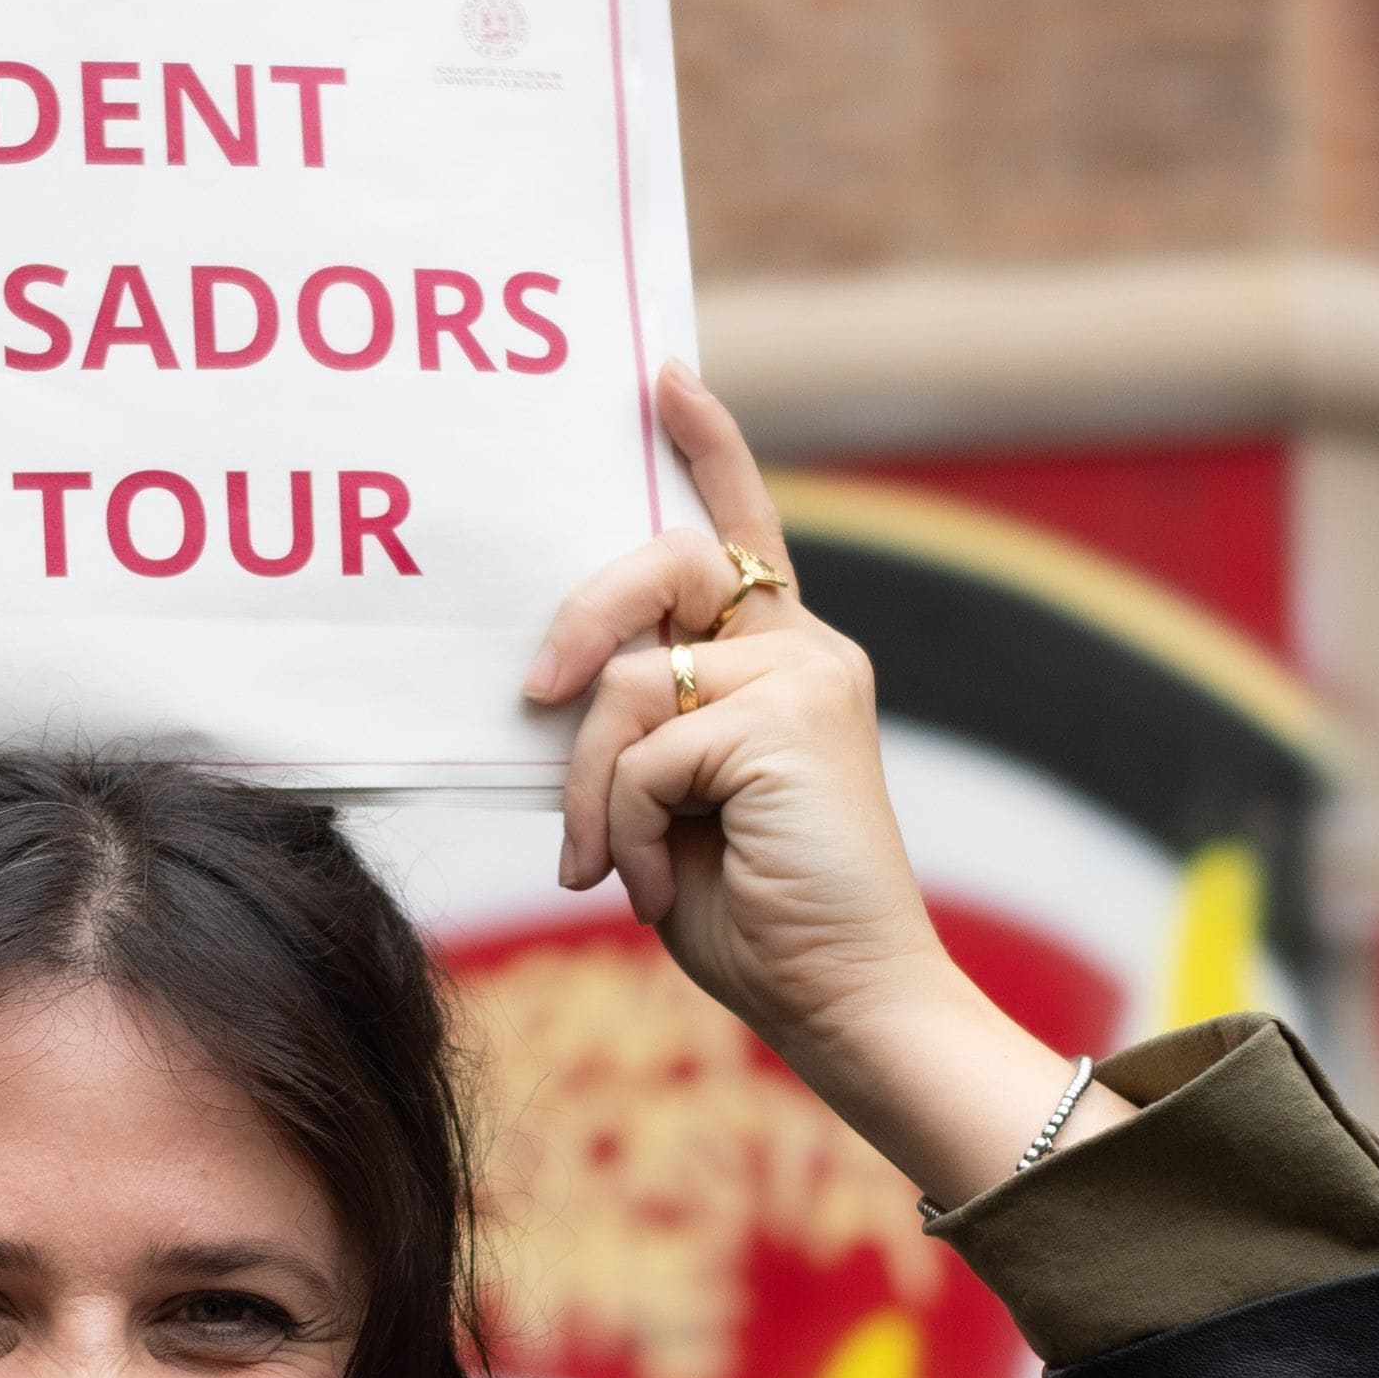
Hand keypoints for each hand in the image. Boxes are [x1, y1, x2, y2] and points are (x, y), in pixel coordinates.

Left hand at [526, 360, 1117, 1210]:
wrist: (844, 1000)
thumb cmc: (756, 918)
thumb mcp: (674, 807)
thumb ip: (642, 732)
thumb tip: (567, 692)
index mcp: (785, 664)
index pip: (744, 533)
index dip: (708, 449)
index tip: (663, 377)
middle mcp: (805, 652)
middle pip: (660, 567)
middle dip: (580, 623)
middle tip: (534, 693)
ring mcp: (804, 677)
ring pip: (629, 679)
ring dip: (590, 787)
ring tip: (604, 865)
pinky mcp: (789, 718)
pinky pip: (639, 751)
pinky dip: (622, 827)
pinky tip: (662, 885)